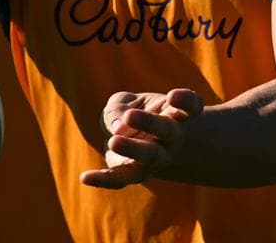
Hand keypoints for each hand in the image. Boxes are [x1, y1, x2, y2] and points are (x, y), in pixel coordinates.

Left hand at [79, 88, 203, 188]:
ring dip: (133, 149)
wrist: (145, 144)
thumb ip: (118, 109)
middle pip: (168, 131)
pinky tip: (85, 177)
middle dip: (150, 123)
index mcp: (176, 115)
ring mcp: (156, 159)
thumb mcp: (126, 102)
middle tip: (131, 116)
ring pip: (150, 157)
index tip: (172, 96)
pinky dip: (104, 179)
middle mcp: (171, 138)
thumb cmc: (137, 114)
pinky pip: (123, 179)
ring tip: (113, 141)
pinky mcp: (136, 174)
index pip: (190, 108)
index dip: (186, 102)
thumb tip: (118, 128)